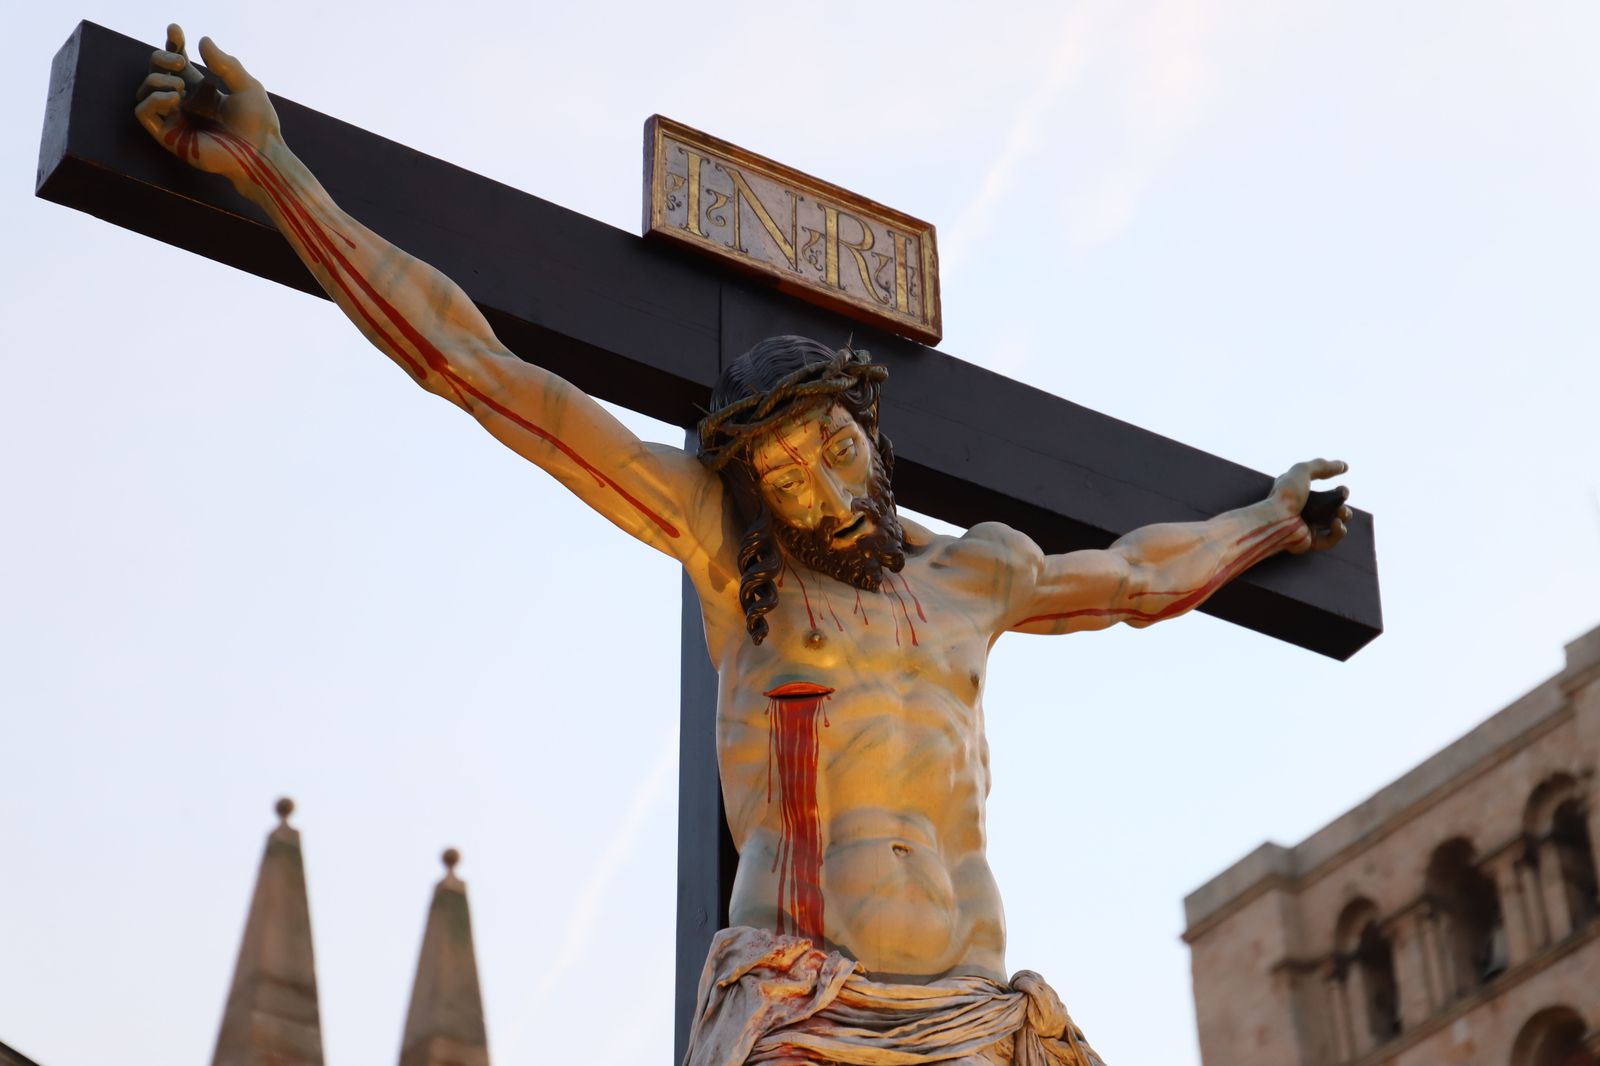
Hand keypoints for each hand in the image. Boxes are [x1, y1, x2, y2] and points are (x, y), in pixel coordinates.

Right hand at [134, 24, 279, 184]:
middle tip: (181, 62)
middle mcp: (185, 104)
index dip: (172, 45)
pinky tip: (175, 100)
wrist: (260, 153)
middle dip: (161, 57)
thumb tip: (202, 40)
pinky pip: (142, 112)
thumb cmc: (258, 124)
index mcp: (202, 91)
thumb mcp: (246, 86)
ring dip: (158, 79)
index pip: (177, 64)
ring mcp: (176, 120)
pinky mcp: (169, 136)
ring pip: (144, 89)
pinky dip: (153, 100)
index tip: (176, 30)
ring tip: (181, 88)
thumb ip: (225, 63)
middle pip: (155, 71)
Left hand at [1271, 458, 1351, 553]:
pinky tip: (1337, 524)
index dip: (1338, 488)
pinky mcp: (1309, 542)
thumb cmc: (1285, 494)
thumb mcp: (1302, 471)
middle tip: (1342, 497)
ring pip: (1334, 521)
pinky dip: (1338, 532)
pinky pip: (1330, 540)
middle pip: (1332, 506)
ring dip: (1344, 514)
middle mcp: (1302, 510)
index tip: (1344, 486)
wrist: (1276, 520)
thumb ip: (1322, 465)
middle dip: (1342, 500)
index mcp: (1298, 493)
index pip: (1322, 490)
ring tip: (1340, 512)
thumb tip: (1344, 466)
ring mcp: (1306, 526)